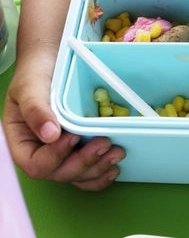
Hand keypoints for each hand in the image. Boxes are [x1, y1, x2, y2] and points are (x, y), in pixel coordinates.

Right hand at [2, 53, 122, 188]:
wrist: (53, 62)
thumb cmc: (37, 72)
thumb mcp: (30, 86)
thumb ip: (35, 109)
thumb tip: (50, 135)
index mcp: (22, 140)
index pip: (34, 164)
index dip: (55, 156)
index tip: (74, 136)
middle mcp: (40, 151)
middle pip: (58, 173)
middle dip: (83, 163)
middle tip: (105, 144)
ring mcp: (61, 154)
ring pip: (77, 176)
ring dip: (98, 169)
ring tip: (117, 152)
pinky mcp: (79, 151)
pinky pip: (88, 173)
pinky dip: (101, 174)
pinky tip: (114, 167)